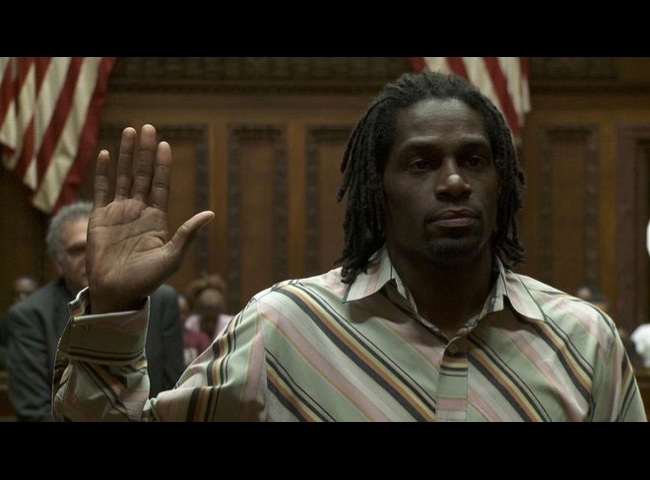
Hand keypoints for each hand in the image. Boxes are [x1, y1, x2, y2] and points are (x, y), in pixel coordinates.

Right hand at [87, 124, 214, 312]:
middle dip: (146, 152)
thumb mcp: (172, 256)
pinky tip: (106, 154)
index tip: (166, 144)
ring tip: (130, 131)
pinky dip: (103, 172)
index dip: (163, 164)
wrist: (117, 292)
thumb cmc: (147, 279)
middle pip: (144, 174)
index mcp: (157, 218)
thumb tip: (210, 214)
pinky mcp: (100, 218)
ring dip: (127, 155)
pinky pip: (102, 190)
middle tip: (149, 128)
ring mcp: (119, 212)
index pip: (161, 184)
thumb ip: (187, 233)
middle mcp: (139, 211)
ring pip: (124, 176)